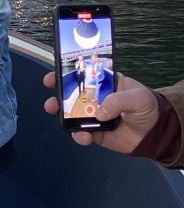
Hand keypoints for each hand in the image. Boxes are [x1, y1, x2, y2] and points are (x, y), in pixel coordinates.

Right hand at [43, 71, 159, 153]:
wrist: (156, 134)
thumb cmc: (150, 109)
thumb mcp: (139, 97)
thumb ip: (119, 100)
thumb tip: (100, 112)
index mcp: (106, 82)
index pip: (84, 74)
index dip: (69, 72)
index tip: (56, 73)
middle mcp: (97, 97)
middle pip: (72, 92)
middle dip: (58, 93)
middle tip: (52, 94)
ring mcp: (94, 115)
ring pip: (72, 113)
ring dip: (62, 114)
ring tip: (59, 116)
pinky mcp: (95, 132)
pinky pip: (82, 133)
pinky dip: (79, 135)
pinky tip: (83, 136)